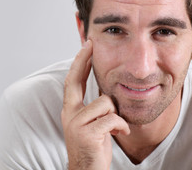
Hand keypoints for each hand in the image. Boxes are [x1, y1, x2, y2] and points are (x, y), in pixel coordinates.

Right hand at [61, 40, 129, 169]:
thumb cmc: (94, 148)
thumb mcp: (92, 124)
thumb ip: (95, 107)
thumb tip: (105, 92)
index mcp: (70, 110)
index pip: (73, 81)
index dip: (79, 63)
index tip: (87, 46)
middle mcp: (69, 114)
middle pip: (76, 80)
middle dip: (83, 59)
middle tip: (90, 43)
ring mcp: (76, 123)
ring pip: (105, 102)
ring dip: (116, 115)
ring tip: (115, 128)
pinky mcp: (87, 133)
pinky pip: (113, 118)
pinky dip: (121, 126)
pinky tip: (120, 134)